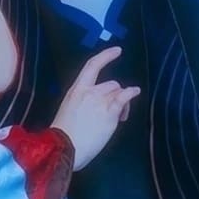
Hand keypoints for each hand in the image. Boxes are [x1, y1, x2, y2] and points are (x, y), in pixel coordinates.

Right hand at [52, 46, 141, 170]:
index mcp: (76, 90)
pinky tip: (135, 91)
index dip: (106, 56)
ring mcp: (99, 101)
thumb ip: (83, 103)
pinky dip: (131, 93)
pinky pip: (123, 97)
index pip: (92, 66)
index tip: (117, 51)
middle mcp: (89, 92)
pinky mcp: (109, 112)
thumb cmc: (64, 134)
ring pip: (118, 92)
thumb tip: (97, 107)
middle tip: (117, 111)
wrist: (63, 148)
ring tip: (120, 117)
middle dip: (116, 95)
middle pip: (111, 84)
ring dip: (122, 102)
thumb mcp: (69, 110)